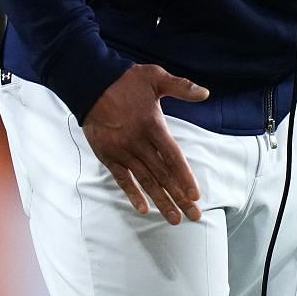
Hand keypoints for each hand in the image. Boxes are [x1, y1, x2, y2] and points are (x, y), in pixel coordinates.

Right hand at [80, 63, 209, 223]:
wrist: (90, 83)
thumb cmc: (126, 81)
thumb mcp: (156, 77)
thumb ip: (182, 86)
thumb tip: (206, 93)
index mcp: (153, 125)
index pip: (173, 157)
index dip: (184, 177)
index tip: (196, 195)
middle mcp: (138, 142)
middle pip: (162, 174)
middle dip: (179, 197)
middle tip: (194, 216)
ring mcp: (122, 151)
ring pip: (145, 181)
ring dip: (160, 201)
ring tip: (174, 219)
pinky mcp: (108, 156)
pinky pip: (122, 179)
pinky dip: (132, 194)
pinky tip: (143, 209)